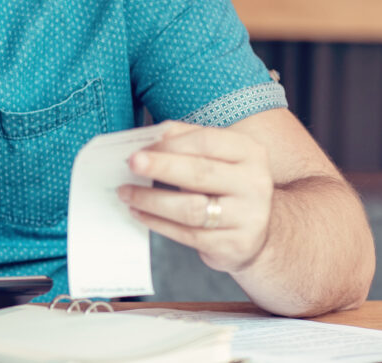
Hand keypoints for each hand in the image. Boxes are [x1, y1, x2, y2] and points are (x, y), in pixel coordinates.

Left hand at [117, 122, 274, 272]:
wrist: (256, 232)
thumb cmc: (225, 185)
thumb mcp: (217, 157)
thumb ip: (186, 141)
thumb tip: (148, 137)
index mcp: (250, 153)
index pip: (207, 141)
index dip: (170, 144)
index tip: (141, 147)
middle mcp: (254, 183)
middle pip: (199, 173)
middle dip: (160, 167)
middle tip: (131, 163)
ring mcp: (247, 217)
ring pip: (190, 208)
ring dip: (151, 200)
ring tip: (126, 193)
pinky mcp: (234, 245)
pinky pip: (187, 234)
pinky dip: (157, 223)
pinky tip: (139, 213)